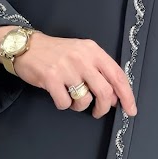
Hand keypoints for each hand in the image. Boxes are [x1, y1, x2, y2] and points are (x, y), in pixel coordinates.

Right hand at [0, 29, 136, 117]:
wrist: (27, 46)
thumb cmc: (57, 52)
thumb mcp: (82, 54)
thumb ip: (99, 72)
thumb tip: (113, 97)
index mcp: (93, 51)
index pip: (117, 75)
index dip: (127, 95)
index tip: (131, 109)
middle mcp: (82, 58)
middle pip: (104, 91)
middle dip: (103, 107)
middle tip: (98, 111)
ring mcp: (66, 68)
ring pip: (84, 99)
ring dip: (80, 106)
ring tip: (73, 98)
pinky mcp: (51, 78)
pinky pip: (65, 103)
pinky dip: (64, 104)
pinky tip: (59, 95)